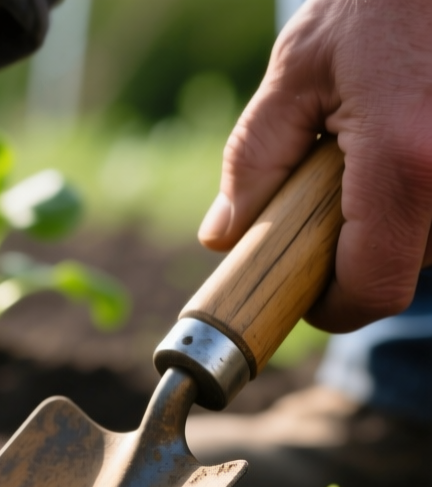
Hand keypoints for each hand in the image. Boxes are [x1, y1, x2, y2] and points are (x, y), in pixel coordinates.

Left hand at [198, 0, 431, 331]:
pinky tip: (413, 135)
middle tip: (334, 186)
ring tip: (380, 140)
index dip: (331, 306)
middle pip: (409, 265)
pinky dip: (429, 190)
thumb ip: (256, 161)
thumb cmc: (374, 0)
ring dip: (402, 215)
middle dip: (362, 246)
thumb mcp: (297, 72)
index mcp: (405, 160)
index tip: (303, 291)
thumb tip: (225, 235)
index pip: (373, 287)